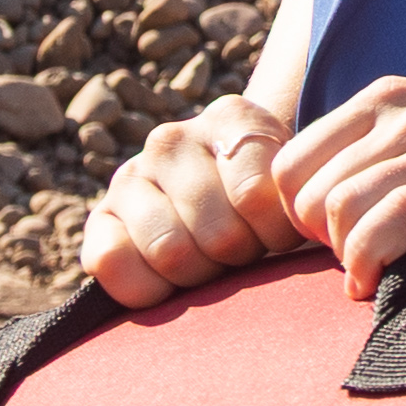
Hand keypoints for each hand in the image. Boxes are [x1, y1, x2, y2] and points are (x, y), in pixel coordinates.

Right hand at [81, 91, 306, 307]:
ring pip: (170, 252)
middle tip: (243, 250)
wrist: (223, 206)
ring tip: (211, 261)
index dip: (276, 232)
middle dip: (239, 257)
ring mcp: (130, 174)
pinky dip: (146, 289)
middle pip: (218, 233)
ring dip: (199, 274)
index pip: (254, 195)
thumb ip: (303, 195)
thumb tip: (305, 221)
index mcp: (231, 117)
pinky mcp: (100, 217)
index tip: (281, 233)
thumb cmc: (272, 201)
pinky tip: (169, 281)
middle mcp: (173, 138)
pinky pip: (112, 262)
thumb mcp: (297, 186)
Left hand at [272, 59, 405, 295]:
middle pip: (301, 194)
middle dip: (317, 241)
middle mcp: (398, 114)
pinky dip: (367, 263)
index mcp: (384, 99)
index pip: (286, 163)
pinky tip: (377, 285)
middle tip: (359, 260)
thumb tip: (334, 213)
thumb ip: (386, 152)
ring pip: (335, 210)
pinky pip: (384, 225)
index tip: (336, 240)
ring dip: (344, 256)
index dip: (299, 214)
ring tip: (377, 272)